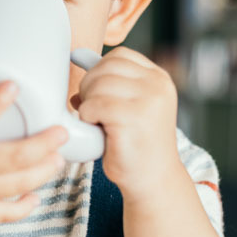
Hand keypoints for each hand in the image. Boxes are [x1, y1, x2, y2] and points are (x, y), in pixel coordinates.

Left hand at [71, 46, 181, 200]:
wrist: (152, 180)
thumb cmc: (135, 144)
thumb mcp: (129, 105)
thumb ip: (110, 82)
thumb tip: (78, 56)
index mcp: (159, 78)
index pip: (119, 55)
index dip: (99, 71)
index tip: (97, 93)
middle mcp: (158, 85)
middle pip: (106, 66)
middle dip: (90, 86)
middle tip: (93, 110)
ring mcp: (149, 100)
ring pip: (98, 84)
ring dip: (88, 103)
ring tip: (97, 121)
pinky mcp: (134, 117)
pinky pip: (95, 105)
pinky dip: (88, 117)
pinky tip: (97, 130)